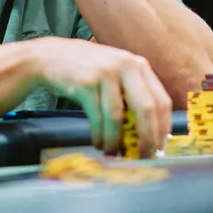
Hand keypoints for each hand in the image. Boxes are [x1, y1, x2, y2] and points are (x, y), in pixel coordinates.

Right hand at [29, 37, 170, 156]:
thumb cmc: (87, 69)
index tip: (159, 147)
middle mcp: (126, 65)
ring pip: (119, 117)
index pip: (162, 101)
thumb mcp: (116, 72)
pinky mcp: (86, 83)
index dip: (163, 128)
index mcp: (139, 65)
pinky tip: (99, 143)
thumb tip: (151, 132)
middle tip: (143, 156)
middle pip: (147, 109)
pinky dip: (100, 136)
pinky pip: (98, 118)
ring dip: (117, 141)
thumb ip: (133, 94)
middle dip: (147, 138)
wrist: (49, 56)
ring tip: (113, 153)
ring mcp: (105, 73)